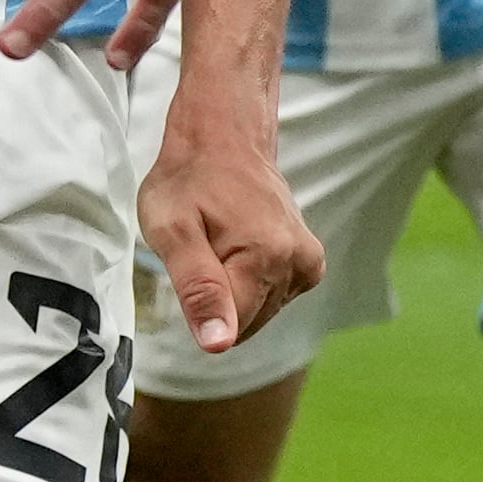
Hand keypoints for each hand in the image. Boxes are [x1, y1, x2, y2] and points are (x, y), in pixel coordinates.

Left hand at [138, 80, 324, 360]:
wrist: (223, 137)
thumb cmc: (188, 179)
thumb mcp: (172, 232)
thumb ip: (198, 290)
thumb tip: (218, 344)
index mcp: (264, 258)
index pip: (229, 329)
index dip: (198, 307)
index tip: (190, 264)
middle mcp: (297, 262)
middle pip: (247, 323)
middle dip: (218, 300)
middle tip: (202, 250)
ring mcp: (307, 260)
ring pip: (261, 312)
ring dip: (234, 290)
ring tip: (219, 244)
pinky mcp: (310, 260)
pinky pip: (277, 297)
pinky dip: (254, 284)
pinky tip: (240, 252)